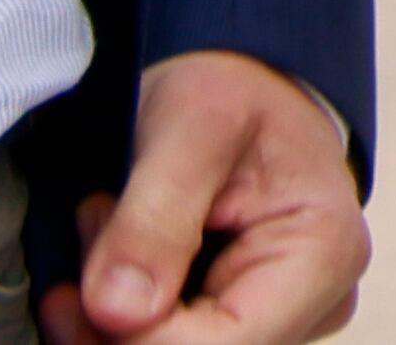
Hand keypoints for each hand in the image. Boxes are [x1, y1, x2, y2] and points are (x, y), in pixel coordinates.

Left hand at [38, 50, 365, 344]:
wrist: (244, 78)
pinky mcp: (248, 320)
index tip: (72, 294)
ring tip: (105, 226)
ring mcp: (286, 317)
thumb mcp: (191, 126)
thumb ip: (154, 219)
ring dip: (115, 318)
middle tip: (89, 233)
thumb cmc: (232, 89)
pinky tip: (119, 256)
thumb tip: (116, 314)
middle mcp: (318, 302)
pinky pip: (171, 342)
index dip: (134, 340)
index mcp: (323, 255)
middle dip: (116, 323)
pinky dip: (126, 315)